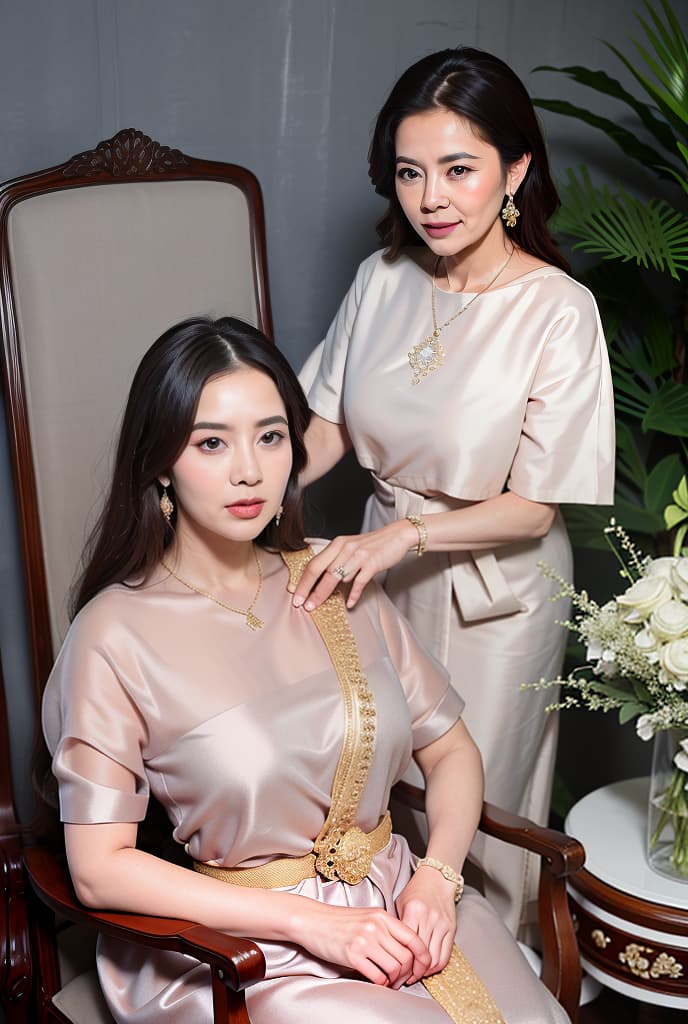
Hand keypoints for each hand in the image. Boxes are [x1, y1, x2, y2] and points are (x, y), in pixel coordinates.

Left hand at [289, 520, 415, 609]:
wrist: (397, 535)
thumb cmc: (373, 545)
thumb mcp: (351, 548)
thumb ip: (337, 561)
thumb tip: (324, 580)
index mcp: (337, 545)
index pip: (314, 563)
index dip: (302, 580)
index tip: (294, 594)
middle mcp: (344, 548)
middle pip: (320, 570)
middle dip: (307, 589)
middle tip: (300, 604)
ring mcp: (358, 555)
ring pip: (336, 577)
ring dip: (323, 594)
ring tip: (315, 606)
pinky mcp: (372, 563)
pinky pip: (359, 582)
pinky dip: (353, 594)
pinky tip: (349, 604)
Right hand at [298, 903, 430, 987]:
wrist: (313, 920)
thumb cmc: (340, 921)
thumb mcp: (368, 917)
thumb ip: (387, 929)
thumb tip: (407, 950)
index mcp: (383, 916)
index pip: (415, 939)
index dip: (423, 958)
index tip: (422, 968)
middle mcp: (377, 927)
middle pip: (407, 957)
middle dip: (408, 973)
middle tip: (402, 979)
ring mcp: (365, 940)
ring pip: (395, 968)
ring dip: (395, 980)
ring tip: (390, 981)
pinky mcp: (353, 955)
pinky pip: (377, 975)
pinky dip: (382, 983)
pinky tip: (377, 981)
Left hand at [395, 867, 456, 975]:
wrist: (437, 878)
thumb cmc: (416, 890)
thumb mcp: (400, 903)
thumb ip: (398, 925)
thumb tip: (391, 950)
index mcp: (414, 911)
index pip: (407, 945)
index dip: (401, 962)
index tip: (396, 970)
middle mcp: (429, 919)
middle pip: (421, 955)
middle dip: (412, 971)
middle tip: (404, 978)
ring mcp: (442, 925)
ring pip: (434, 958)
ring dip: (425, 971)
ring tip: (416, 975)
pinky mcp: (451, 929)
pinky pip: (445, 955)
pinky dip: (437, 966)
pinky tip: (428, 969)